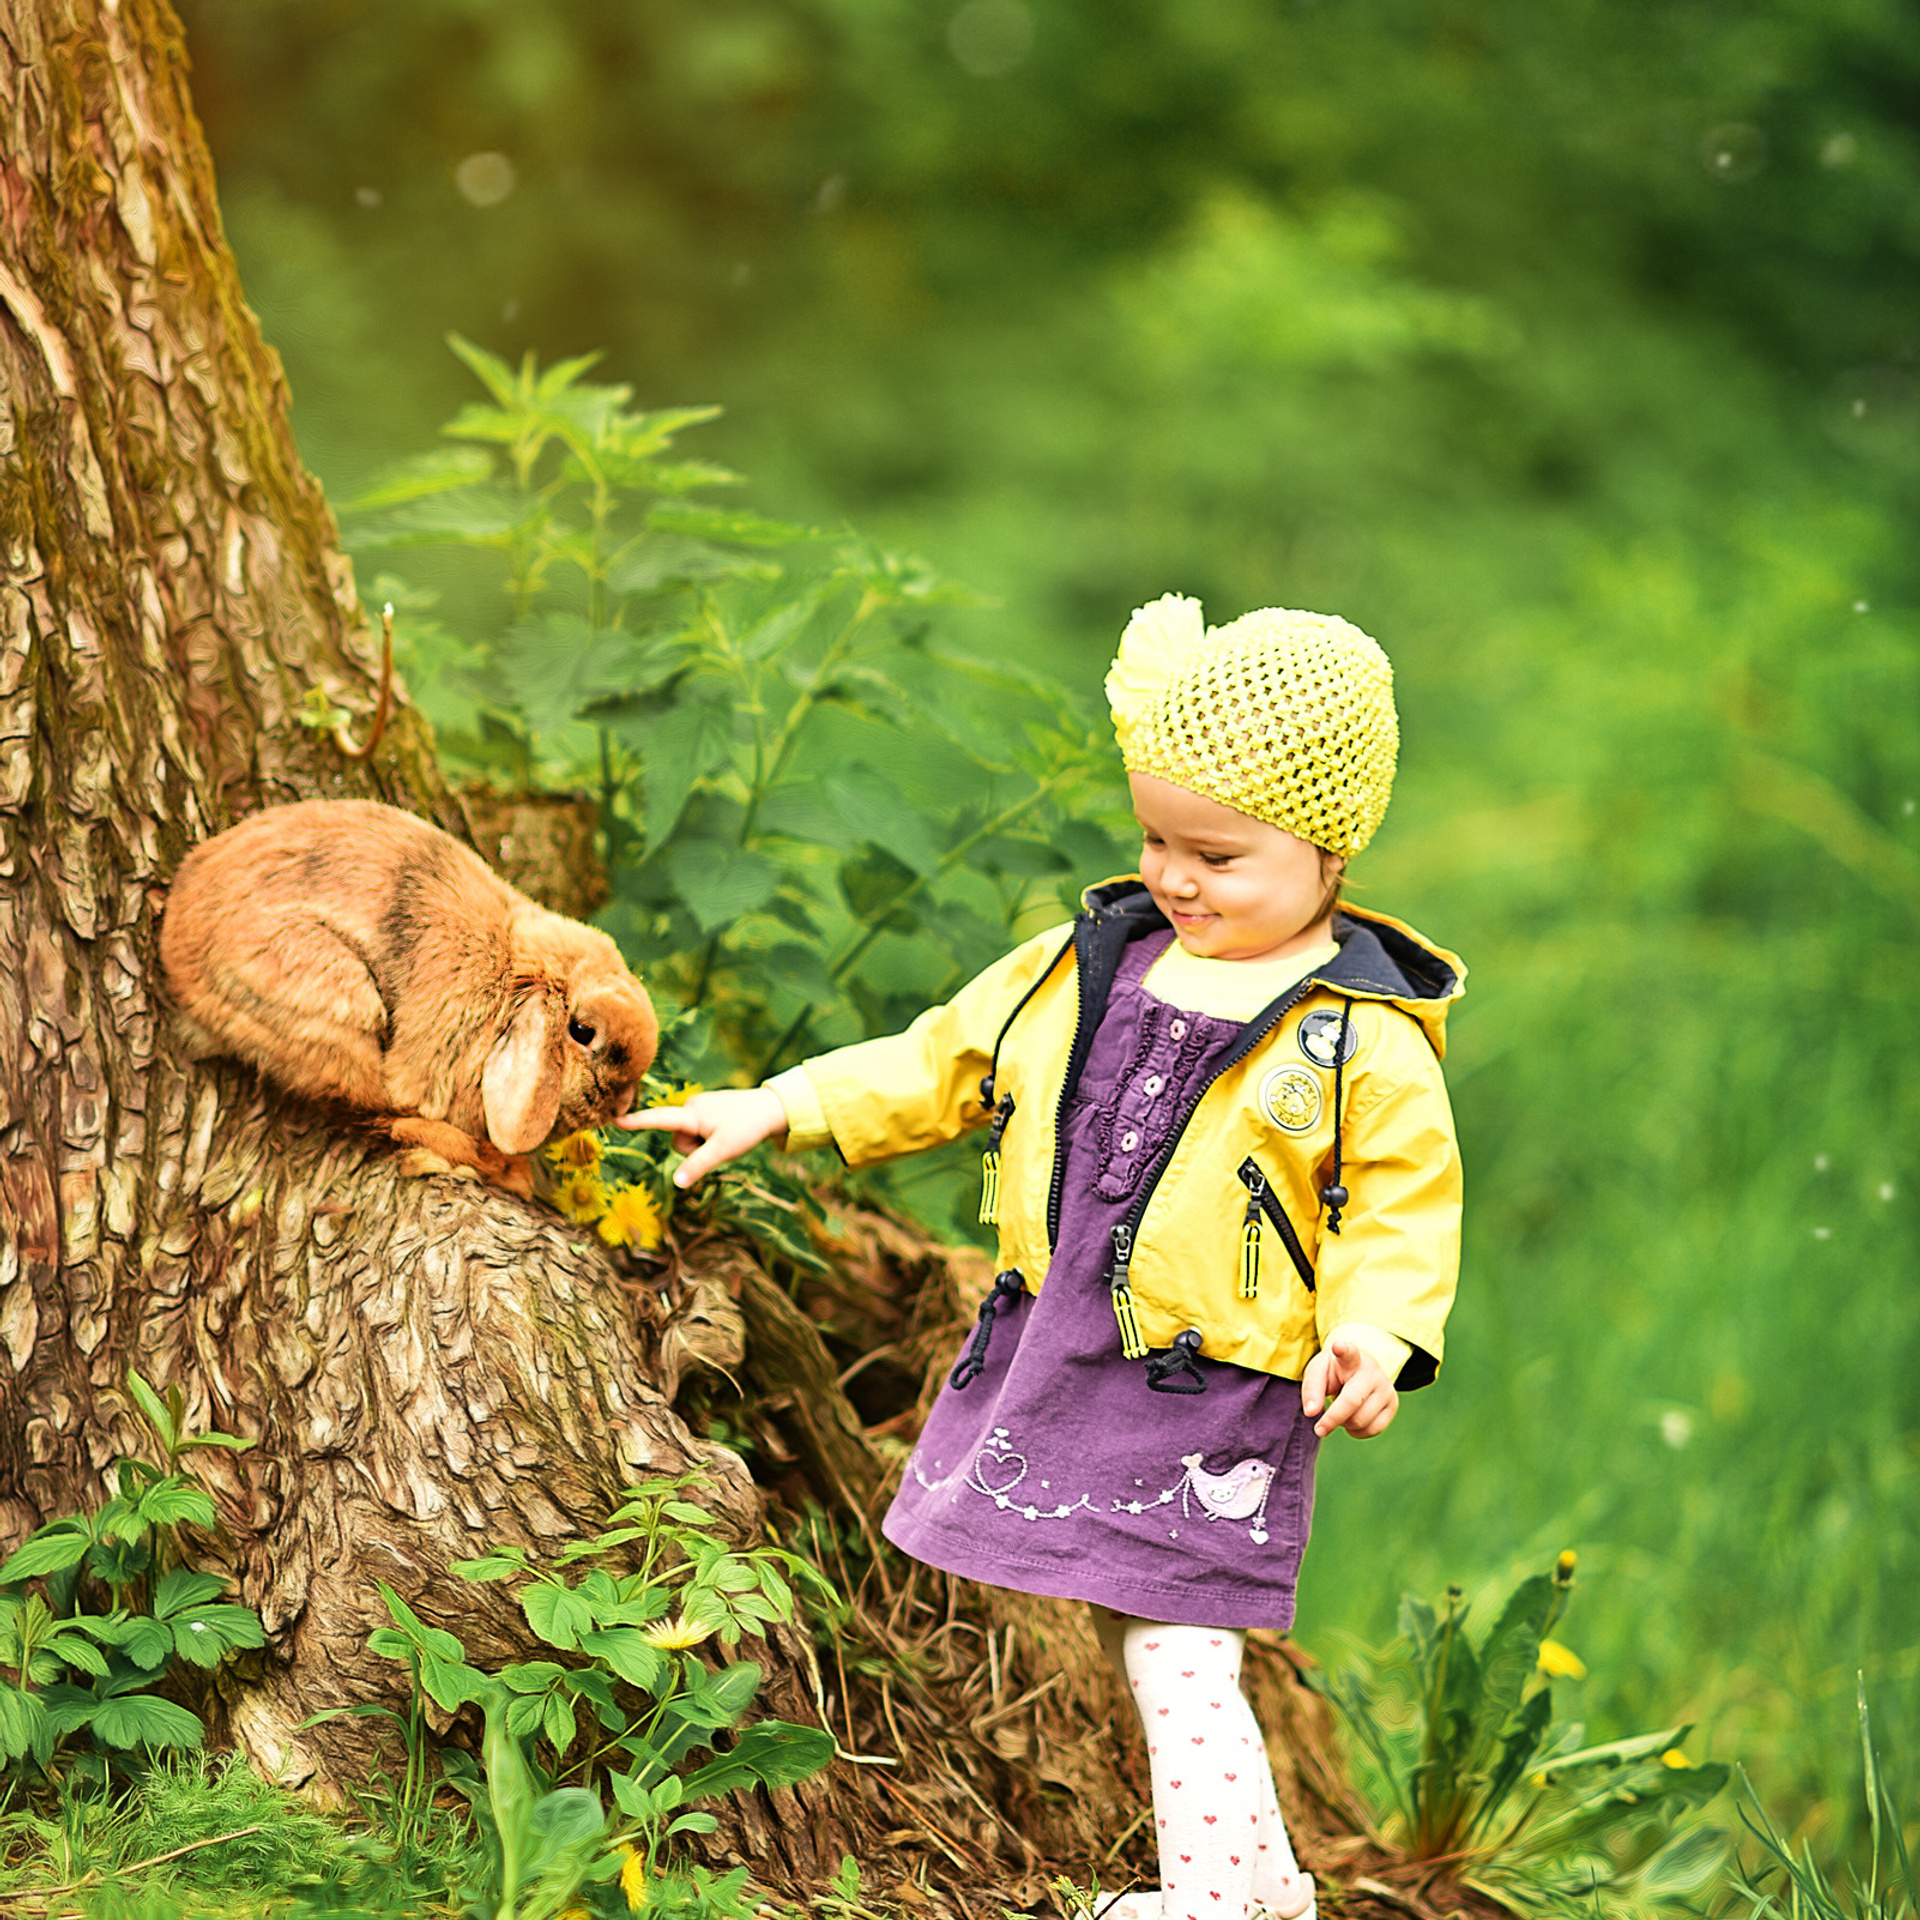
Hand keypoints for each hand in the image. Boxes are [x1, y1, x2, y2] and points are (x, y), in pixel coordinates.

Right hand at [616, 1087, 788, 1187]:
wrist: (771, 1108)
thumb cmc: (747, 1128)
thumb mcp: (723, 1151)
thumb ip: (698, 1166)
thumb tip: (677, 1183)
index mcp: (692, 1113)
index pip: (660, 1120)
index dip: (637, 1122)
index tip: (615, 1120)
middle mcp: (691, 1106)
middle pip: (679, 1141)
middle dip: (694, 1149)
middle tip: (721, 1143)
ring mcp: (698, 1106)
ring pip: (688, 1139)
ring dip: (703, 1144)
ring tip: (725, 1136)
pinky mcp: (705, 1109)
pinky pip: (698, 1132)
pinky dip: (708, 1138)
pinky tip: (726, 1131)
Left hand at [1301, 1334, 1398, 1438]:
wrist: (1360, 1371)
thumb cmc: (1335, 1372)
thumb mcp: (1319, 1372)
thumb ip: (1311, 1389)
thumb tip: (1311, 1413)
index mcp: (1350, 1357)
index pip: (1348, 1352)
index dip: (1343, 1350)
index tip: (1337, 1346)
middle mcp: (1372, 1371)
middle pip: (1352, 1400)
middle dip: (1333, 1418)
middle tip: (1319, 1430)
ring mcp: (1385, 1387)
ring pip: (1361, 1420)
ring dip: (1344, 1424)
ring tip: (1340, 1413)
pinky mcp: (1392, 1404)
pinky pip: (1373, 1430)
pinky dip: (1357, 1432)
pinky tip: (1352, 1420)